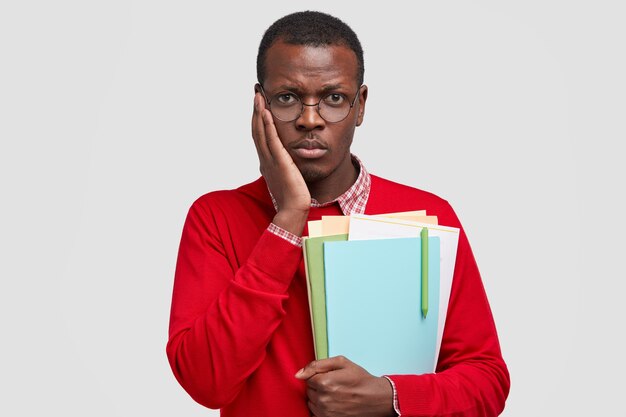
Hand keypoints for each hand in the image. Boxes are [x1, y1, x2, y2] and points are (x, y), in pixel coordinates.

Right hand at [252, 92, 309, 234]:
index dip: (258, 118)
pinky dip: (268, 125)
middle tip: (256, 92)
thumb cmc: (293, 195)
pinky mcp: (279, 162)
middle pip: (257, 129)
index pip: (260, 135)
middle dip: (256, 109)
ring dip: (259, 112)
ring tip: (259, 96)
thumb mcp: (287, 175)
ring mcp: (270, 160)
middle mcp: (265, 158)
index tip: (259, 102)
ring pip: (261, 132)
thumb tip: (287, 158)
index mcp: (266, 161)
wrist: (294, 208)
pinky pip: (272, 140)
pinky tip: (267, 112)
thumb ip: (284, 165)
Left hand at [295, 356, 394, 416]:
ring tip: (334, 394)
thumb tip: (298, 374)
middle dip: (318, 386)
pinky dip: (321, 408)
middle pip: (309, 390)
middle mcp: (323, 399)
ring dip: (319, 397)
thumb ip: (317, 365)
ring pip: (311, 402)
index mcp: (324, 382)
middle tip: (334, 385)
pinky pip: (315, 413)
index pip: (307, 378)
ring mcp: (326, 412)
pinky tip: (333, 403)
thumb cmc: (361, 380)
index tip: (330, 376)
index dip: (318, 376)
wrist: (375, 398)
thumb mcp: (341, 362)